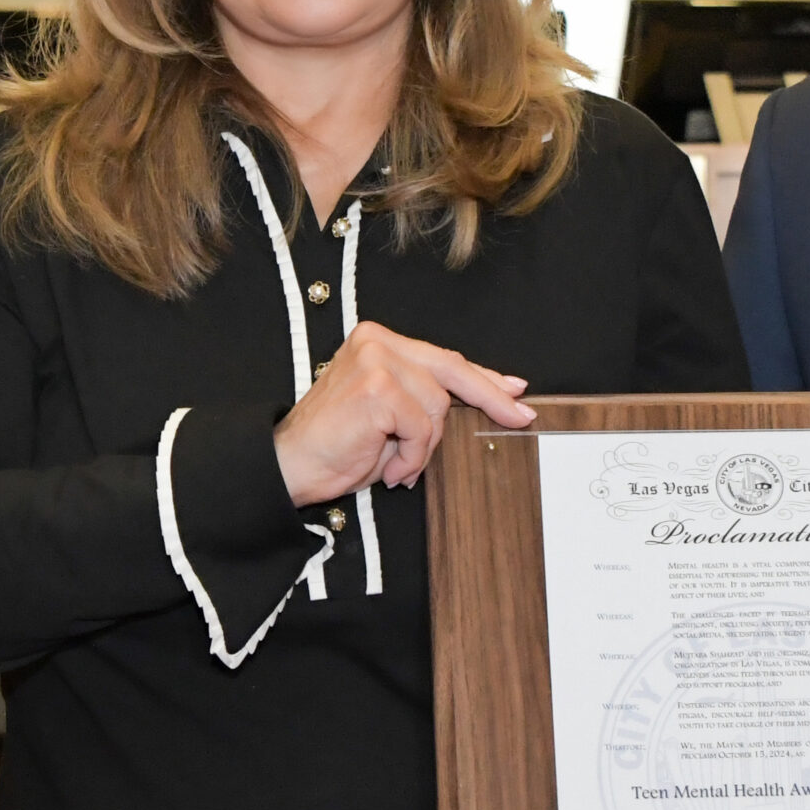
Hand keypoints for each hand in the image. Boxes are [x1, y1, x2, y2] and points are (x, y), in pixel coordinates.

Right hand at [272, 321, 530, 505]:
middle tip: (519, 416)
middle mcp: (377, 342)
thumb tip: (478, 402)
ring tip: (397, 463)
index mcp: (378, 342)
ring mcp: (377, 361)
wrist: (290, 466)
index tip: (514, 389)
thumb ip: (426, 403)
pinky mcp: (378, 387)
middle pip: (452, 368)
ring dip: (424, 446)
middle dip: (491, 396)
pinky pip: (422, 428)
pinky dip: (413, 456)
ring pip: (438, 407)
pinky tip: (391, 467)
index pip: (443, 358)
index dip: (483, 377)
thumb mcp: (391, 418)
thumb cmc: (337, 447)